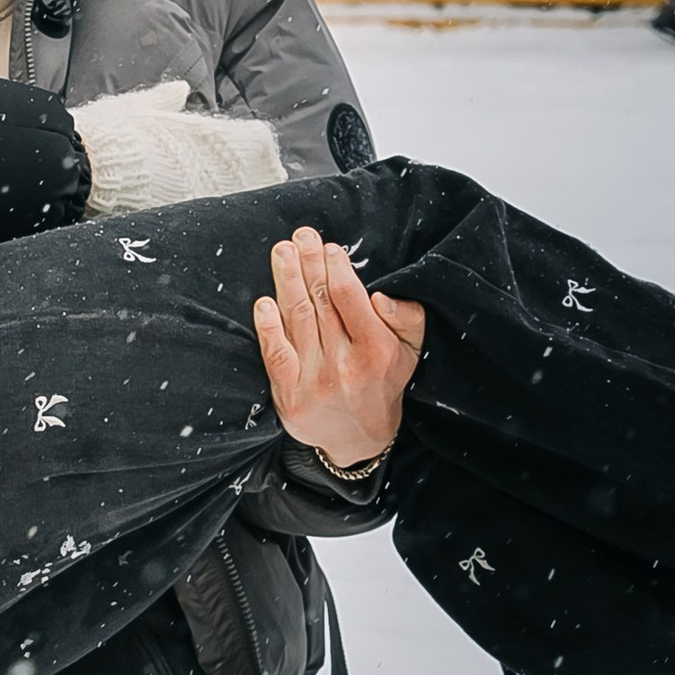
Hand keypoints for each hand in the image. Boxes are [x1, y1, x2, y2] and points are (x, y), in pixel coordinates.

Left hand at [252, 227, 425, 467]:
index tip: (329, 247)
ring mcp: (314, 380)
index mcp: (376, 351)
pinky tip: (263, 302)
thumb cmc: (383, 382)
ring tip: (282, 252)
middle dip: (309, 264)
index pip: (350, 297)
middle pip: (320, 302)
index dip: (336, 267)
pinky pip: (276, 354)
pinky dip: (268, 326)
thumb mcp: (411, 351)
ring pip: (297, 319)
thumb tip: (380, 295)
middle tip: (300, 236)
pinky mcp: (289, 395)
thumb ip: (406, 317)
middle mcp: (344, 365)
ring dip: (286, 281)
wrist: (359, 438)